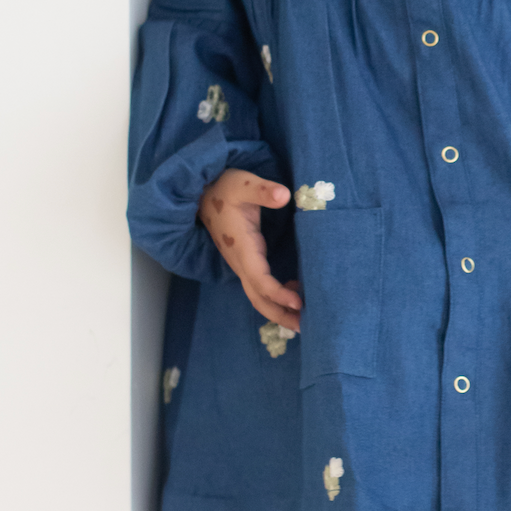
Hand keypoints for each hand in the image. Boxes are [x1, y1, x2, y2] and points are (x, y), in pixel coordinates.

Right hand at [199, 169, 302, 329]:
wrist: (202, 193)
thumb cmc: (225, 187)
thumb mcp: (243, 183)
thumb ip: (263, 190)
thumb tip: (283, 196)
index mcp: (242, 247)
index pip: (259, 279)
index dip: (278, 293)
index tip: (300, 302)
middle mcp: (240, 261)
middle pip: (258, 298)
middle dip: (280, 315)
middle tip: (308, 327)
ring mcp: (242, 264)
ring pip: (258, 296)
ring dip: (279, 311)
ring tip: (305, 320)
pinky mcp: (246, 262)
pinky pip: (260, 288)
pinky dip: (276, 298)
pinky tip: (296, 296)